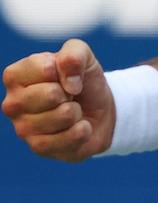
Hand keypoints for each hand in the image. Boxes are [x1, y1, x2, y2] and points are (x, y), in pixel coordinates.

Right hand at [2, 39, 114, 161]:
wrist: (99, 111)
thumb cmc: (82, 80)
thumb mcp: (83, 56)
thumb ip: (74, 54)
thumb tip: (69, 82)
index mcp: (16, 76)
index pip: (46, 69)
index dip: (66, 70)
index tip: (64, 75)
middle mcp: (12, 103)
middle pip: (52, 94)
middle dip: (71, 93)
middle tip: (68, 95)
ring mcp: (23, 128)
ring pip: (64, 116)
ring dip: (77, 111)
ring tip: (71, 110)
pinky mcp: (38, 148)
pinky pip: (70, 137)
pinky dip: (83, 130)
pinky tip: (77, 127)